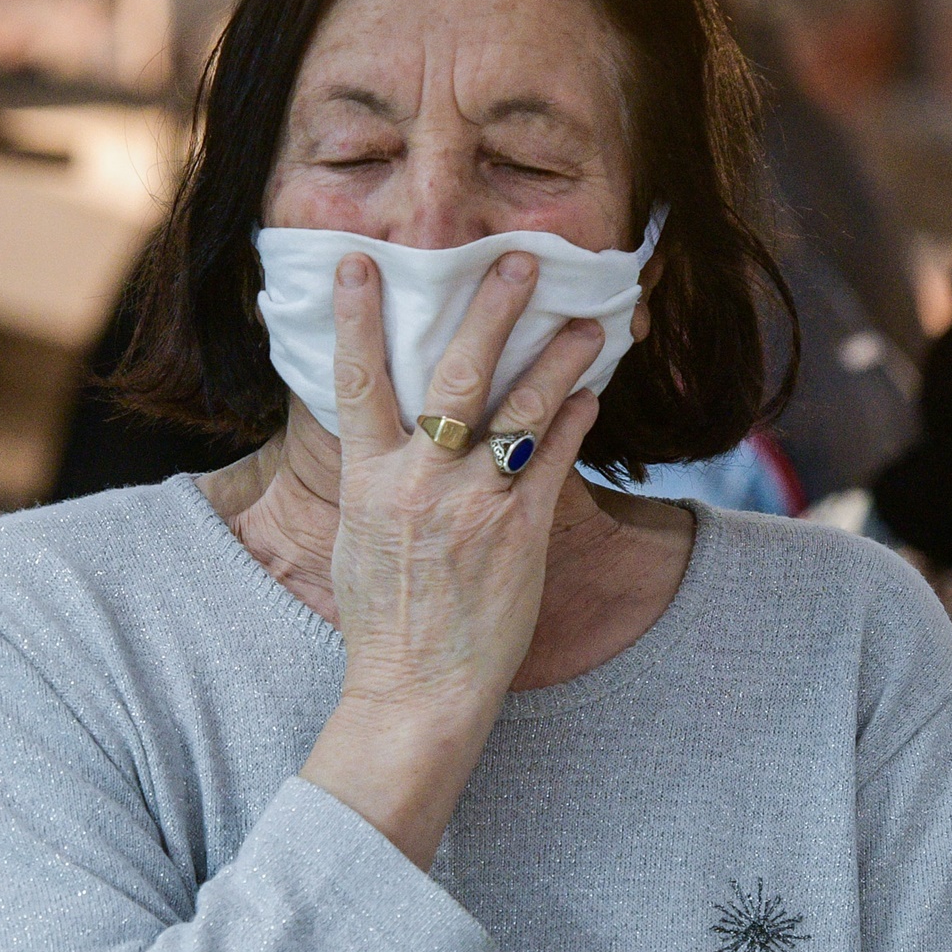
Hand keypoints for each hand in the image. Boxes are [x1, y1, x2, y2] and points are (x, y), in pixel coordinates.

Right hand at [298, 253, 607, 860]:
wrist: (415, 690)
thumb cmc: (383, 618)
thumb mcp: (358, 537)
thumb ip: (375, 477)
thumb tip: (381, 431)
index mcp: (370, 480)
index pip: (358, 381)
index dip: (357, 318)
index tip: (360, 262)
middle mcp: (420, 483)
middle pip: (455, 378)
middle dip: (489, 313)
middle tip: (518, 261)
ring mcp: (473, 506)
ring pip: (521, 413)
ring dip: (557, 360)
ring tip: (587, 321)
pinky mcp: (519, 534)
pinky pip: (554, 463)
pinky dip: (575, 423)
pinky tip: (593, 394)